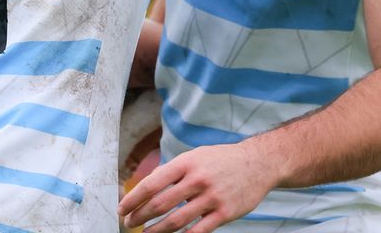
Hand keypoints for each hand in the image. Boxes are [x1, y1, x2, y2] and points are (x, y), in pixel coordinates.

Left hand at [118, 142, 276, 232]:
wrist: (258, 163)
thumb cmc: (221, 160)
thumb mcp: (195, 156)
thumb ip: (173, 171)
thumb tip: (146, 187)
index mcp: (186, 163)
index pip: (152, 183)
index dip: (134, 198)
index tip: (122, 208)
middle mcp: (197, 179)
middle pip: (161, 203)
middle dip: (140, 216)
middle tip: (129, 223)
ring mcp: (211, 197)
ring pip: (177, 220)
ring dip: (157, 230)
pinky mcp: (224, 213)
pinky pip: (199, 230)